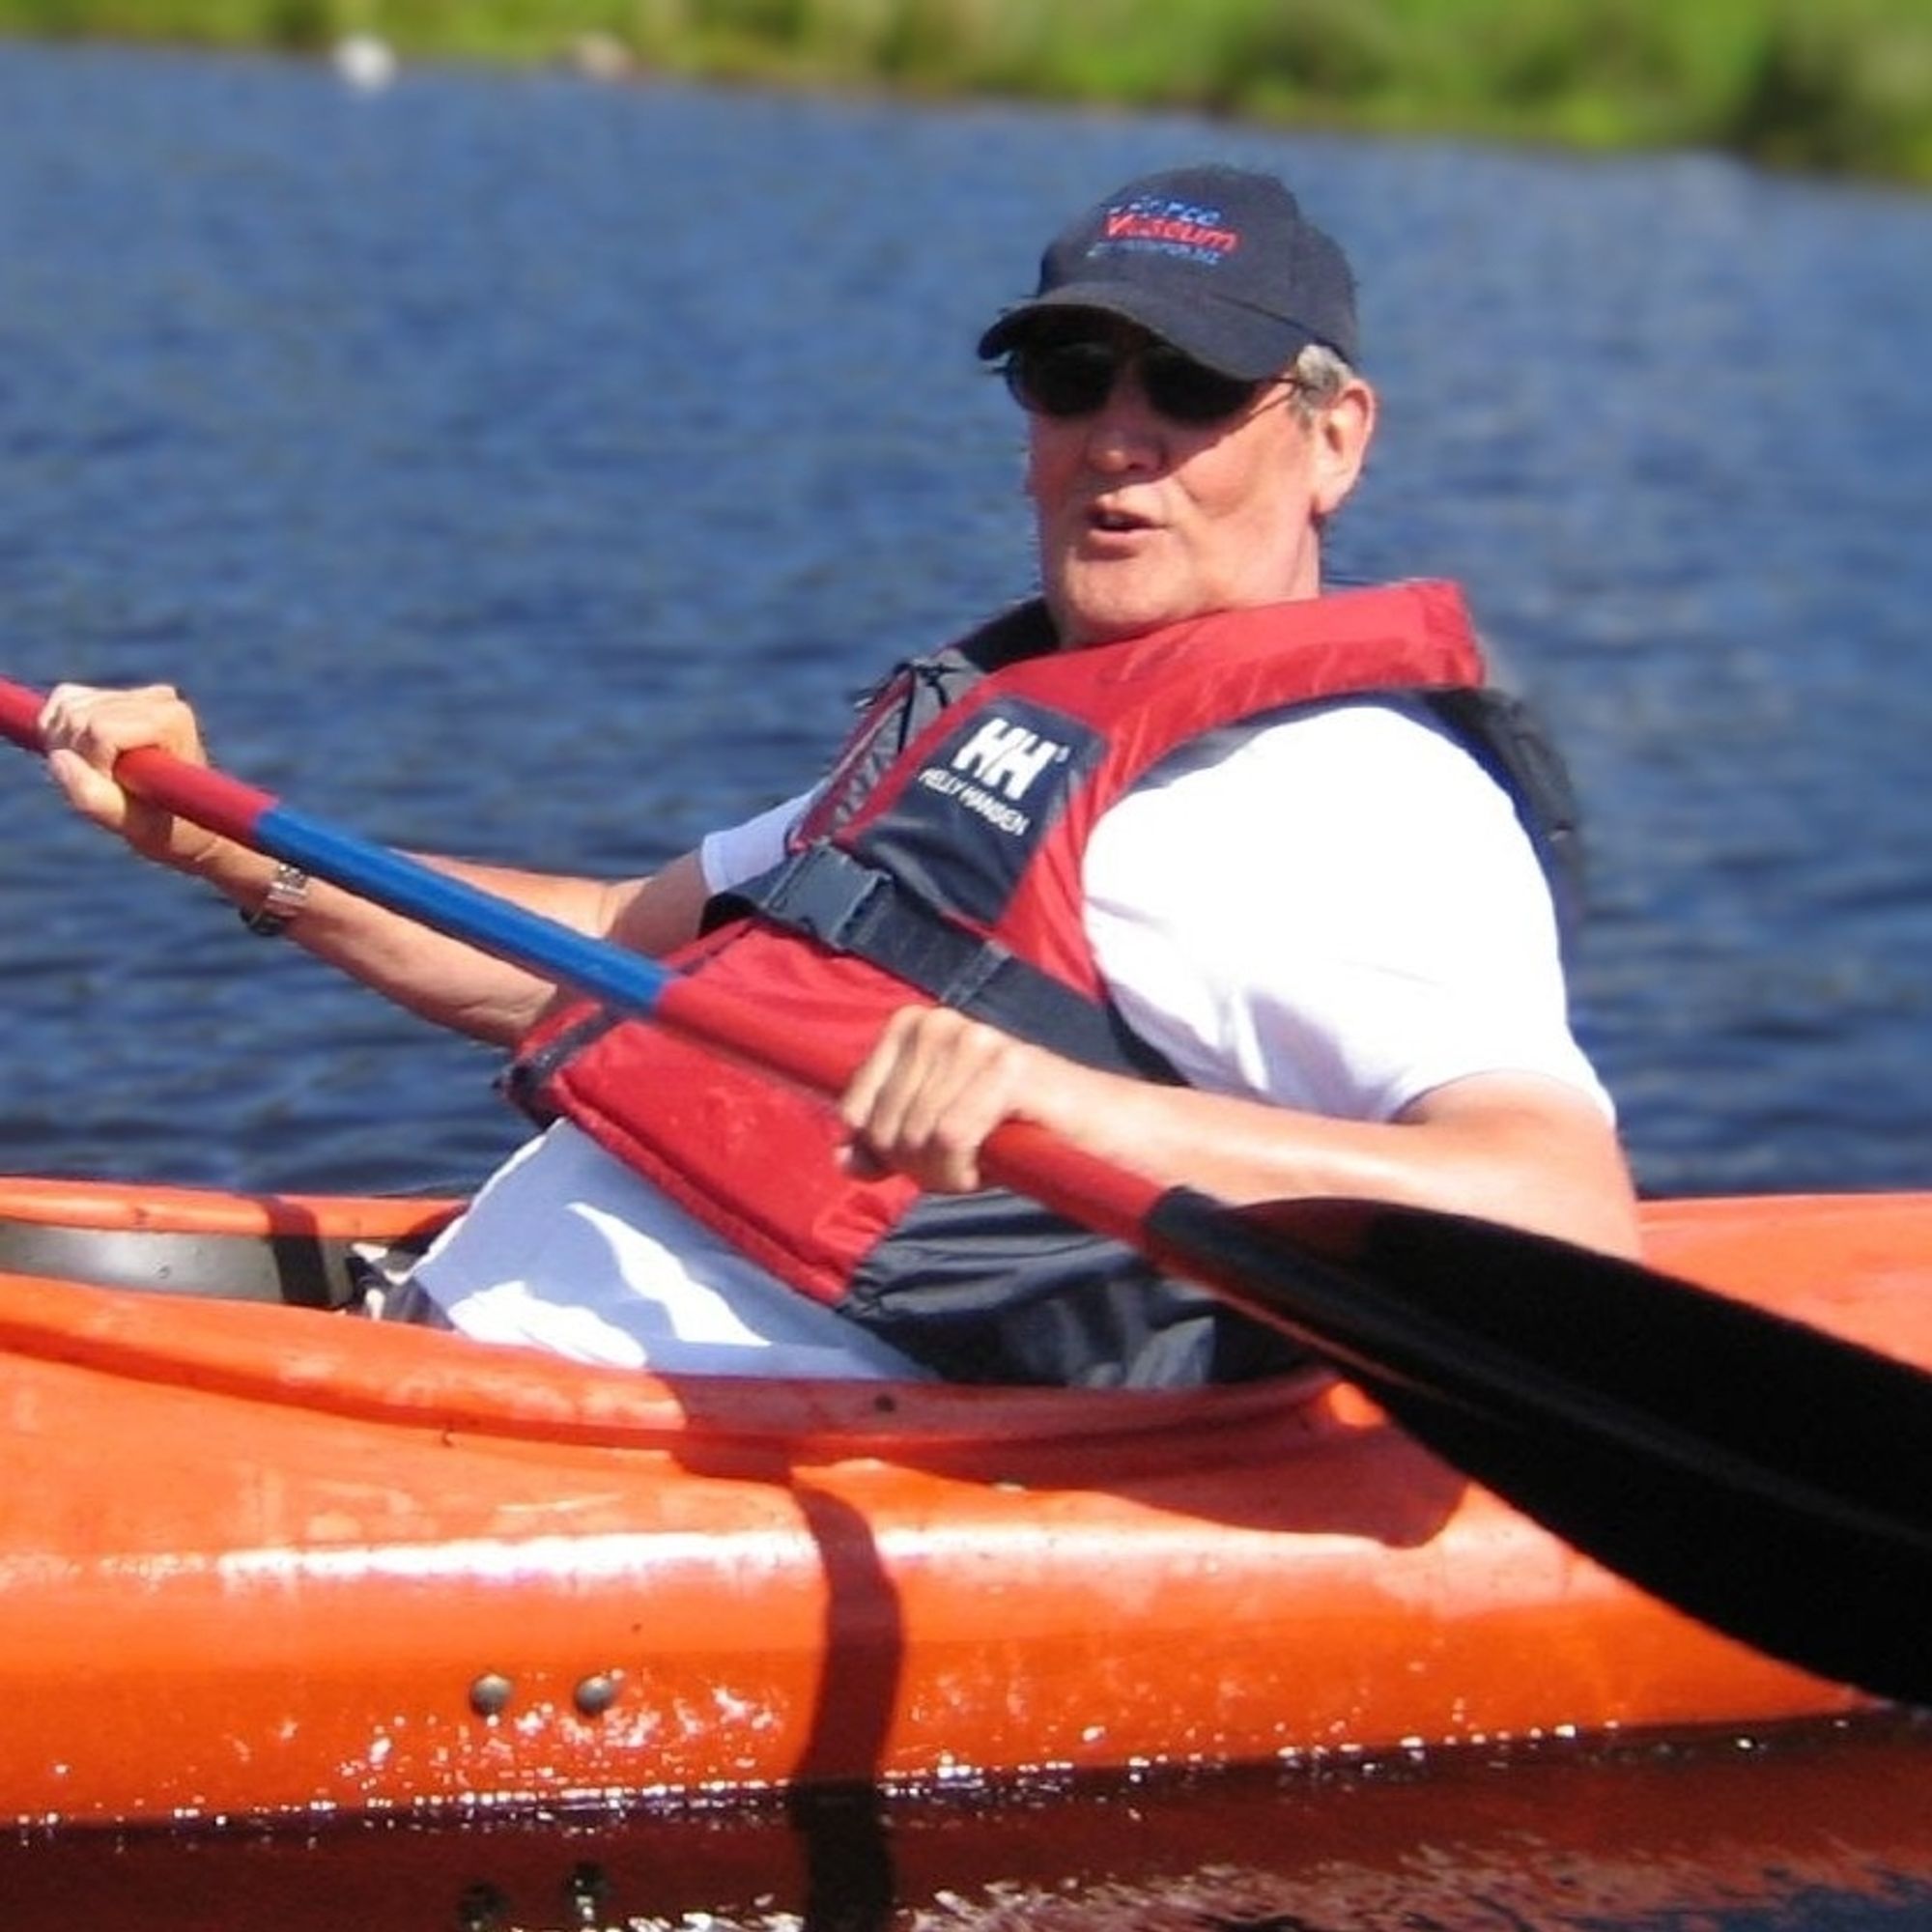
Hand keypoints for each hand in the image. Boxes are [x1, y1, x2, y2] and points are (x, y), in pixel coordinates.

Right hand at [37, 683, 224, 871]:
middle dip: (78, 755)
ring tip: (101, 772)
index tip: (120, 788)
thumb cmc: (163, 827)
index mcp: (173, 720)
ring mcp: (137, 694)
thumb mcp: (132, 826)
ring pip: (66, 708)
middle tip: (107, 783)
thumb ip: (92, 797)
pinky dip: (59, 730)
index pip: (100, 731)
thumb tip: (59, 757)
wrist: (178, 820)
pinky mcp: (114, 695)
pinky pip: (63, 701)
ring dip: (67, 745)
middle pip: (78, 716)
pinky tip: (87, 754)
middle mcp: (160, 699)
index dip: (95, 766)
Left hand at [839, 1006, 1062, 1192]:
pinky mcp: (1008, 1066)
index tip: (925, 1157)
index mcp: (914, 1026)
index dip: (883, 1150)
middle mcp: (939, 1023)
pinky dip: (964, 1170)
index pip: (855, 1106)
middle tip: (961, 1165)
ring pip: (917, 1135)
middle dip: (917, 1166)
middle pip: (885, 1126)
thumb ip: (888, 1145)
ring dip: (944, 1172)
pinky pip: (952, 1137)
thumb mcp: (937, 1139)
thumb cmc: (1018, 1132)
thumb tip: (843, 1158)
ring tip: (980, 1162)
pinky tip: (992, 1165)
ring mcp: (975, 1040)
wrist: (1105, 1133)